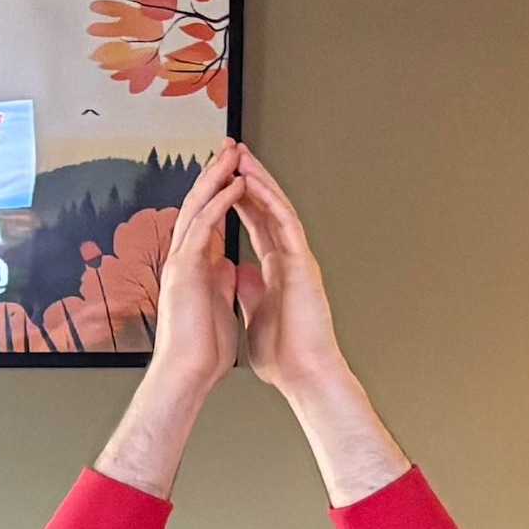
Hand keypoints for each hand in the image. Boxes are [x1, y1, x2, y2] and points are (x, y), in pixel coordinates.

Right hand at [142, 148, 254, 394]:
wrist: (186, 373)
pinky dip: (219, 202)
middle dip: (214, 174)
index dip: (219, 194)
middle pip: (198, 205)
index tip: (233, 172)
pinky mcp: (185, 269)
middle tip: (228, 148)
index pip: (205, 220)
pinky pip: (203, 226)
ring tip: (232, 153)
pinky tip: (233, 184)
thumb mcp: (216, 305)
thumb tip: (228, 266)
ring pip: (197, 207)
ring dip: (216, 177)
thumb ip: (219, 281)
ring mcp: (180, 262)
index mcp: (192, 268)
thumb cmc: (200, 350)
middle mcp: (183, 259)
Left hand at [220, 150, 346, 400]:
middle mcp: (288, 259)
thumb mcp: (255, 316)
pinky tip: (253, 182)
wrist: (304, 375)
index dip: (239, 200)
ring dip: (258, 180)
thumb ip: (248, 292)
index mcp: (276, 271)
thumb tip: (237, 275)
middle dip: (248, 179)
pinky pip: (285, 224)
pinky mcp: (302, 264)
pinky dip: (269, 201)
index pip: (256, 224)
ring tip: (241, 155)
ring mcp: (298, 259)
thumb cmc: (285, 356)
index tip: (224, 180)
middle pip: (266, 208)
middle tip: (232, 153)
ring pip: (277, 208)